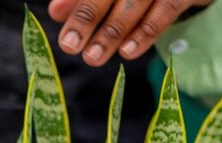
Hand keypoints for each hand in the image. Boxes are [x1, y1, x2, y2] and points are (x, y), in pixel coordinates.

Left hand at [48, 0, 213, 66]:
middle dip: (87, 18)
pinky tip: (127, 51)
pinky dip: (145, 33)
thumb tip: (56, 12)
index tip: (59, 27)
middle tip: (70, 47)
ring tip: (93, 58)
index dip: (75, 5)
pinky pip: (165, 11)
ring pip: (133, 4)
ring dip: (112, 33)